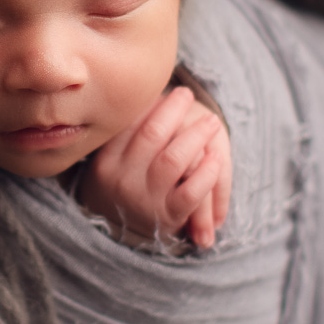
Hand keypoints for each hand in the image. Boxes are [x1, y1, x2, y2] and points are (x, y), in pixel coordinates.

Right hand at [79, 85, 231, 248]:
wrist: (116, 234)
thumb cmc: (121, 184)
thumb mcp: (111, 160)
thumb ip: (125, 132)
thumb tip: (145, 89)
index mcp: (106, 160)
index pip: (131, 123)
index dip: (154, 103)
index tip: (170, 89)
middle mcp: (123, 180)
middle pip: (153, 135)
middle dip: (175, 110)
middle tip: (188, 95)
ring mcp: (145, 199)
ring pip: (174, 159)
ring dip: (197, 135)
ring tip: (212, 121)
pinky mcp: (168, 216)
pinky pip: (191, 191)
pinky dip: (207, 172)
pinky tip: (216, 157)